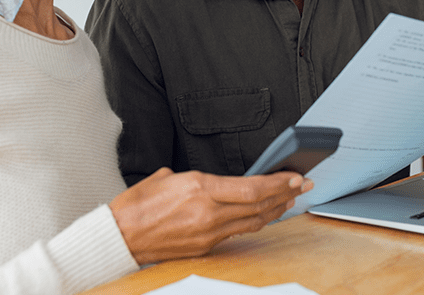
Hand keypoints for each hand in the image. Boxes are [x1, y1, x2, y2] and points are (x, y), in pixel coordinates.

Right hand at [109, 167, 311, 263]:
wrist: (119, 237)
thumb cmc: (136, 205)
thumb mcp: (167, 176)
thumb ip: (193, 177)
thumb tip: (205, 181)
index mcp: (200, 188)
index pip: (252, 187)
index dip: (278, 183)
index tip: (294, 176)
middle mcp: (209, 211)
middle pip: (259, 205)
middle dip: (286, 194)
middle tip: (304, 185)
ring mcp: (209, 232)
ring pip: (253, 221)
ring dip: (275, 210)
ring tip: (291, 199)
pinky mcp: (205, 247)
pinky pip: (238, 232)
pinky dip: (255, 222)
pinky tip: (264, 215)